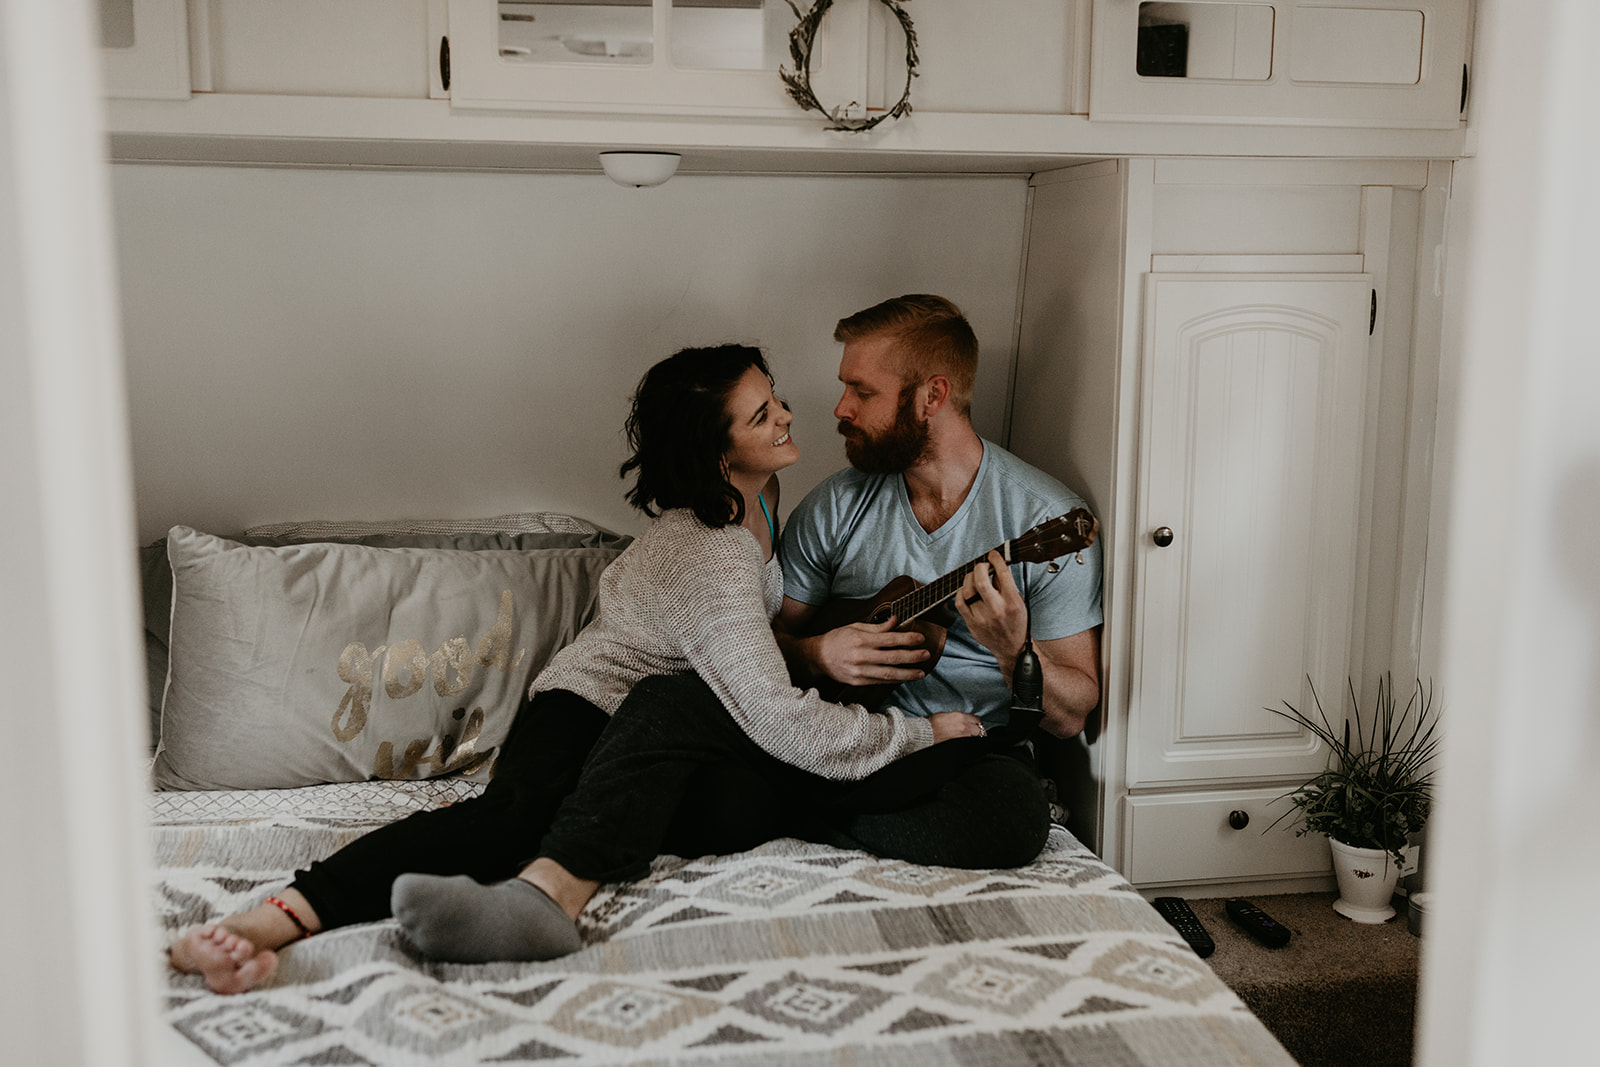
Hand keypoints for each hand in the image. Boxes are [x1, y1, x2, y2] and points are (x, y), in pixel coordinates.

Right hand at [815, 616, 929, 686]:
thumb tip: (896, 620)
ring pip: (889, 674)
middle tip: (926, 654)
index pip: (890, 639)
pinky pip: (881, 682)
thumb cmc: (837, 639)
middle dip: (912, 656)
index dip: (907, 639)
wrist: (818, 657)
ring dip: (907, 674)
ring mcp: (860, 671)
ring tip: (921, 672)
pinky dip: (895, 680)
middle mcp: (861, 656)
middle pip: (893, 657)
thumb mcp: (855, 627)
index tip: (920, 638)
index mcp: (861, 639)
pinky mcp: (858, 682)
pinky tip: (905, 677)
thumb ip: (877, 626)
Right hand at [929, 711, 985, 742]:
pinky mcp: (960, 742)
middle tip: (979, 731)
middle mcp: (964, 725)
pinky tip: (970, 741)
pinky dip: (971, 741)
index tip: (976, 723)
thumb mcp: (947, 714)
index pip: (976, 718)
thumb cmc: (934, 722)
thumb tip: (962, 719)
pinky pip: (970, 741)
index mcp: (961, 716)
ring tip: (976, 737)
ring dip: (977, 736)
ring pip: (977, 735)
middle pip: (979, 727)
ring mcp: (963, 735)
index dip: (976, 721)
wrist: (928, 732)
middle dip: (980, 729)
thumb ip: (957, 717)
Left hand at [954, 550, 1028, 664]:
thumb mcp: (1019, 602)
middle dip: (980, 567)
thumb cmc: (1016, 623)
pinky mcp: (972, 623)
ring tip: (974, 577)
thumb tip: (994, 566)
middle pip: (981, 580)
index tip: (993, 555)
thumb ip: (1007, 585)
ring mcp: (982, 618)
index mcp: (1012, 603)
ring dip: (969, 578)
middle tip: (982, 565)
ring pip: (967, 590)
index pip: (1003, 574)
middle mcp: (997, 610)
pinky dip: (961, 592)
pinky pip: (959, 602)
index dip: (996, 559)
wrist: (1012, 649)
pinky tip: (966, 590)